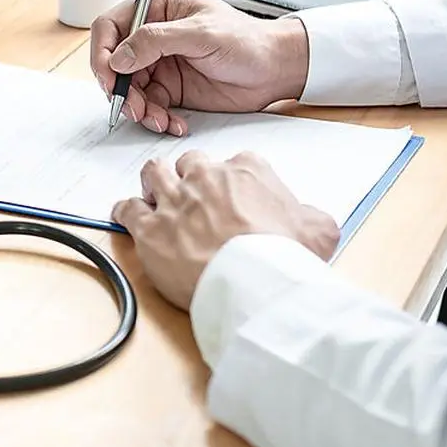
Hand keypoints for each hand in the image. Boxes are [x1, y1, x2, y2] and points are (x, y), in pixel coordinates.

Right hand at [89, 0, 310, 135]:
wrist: (275, 70)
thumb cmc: (246, 40)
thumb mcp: (201, 34)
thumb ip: (156, 41)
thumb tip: (119, 57)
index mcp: (156, 7)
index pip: (110, 26)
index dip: (102, 52)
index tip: (109, 77)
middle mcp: (151, 35)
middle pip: (113, 63)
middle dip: (119, 89)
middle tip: (133, 107)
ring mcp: (158, 64)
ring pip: (128, 89)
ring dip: (138, 108)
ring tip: (157, 119)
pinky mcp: (169, 89)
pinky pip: (149, 107)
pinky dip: (156, 118)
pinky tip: (174, 123)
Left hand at [112, 150, 338, 310]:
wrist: (255, 284)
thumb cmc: (284, 257)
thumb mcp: (318, 230)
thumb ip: (310, 216)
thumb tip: (309, 220)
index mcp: (246, 171)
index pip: (235, 162)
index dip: (231, 181)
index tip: (231, 196)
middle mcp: (206, 178)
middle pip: (190, 163)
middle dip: (189, 176)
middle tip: (192, 196)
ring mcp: (175, 201)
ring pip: (154, 174)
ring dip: (154, 183)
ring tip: (157, 196)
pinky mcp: (151, 229)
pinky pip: (128, 209)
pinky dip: (128, 211)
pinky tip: (131, 217)